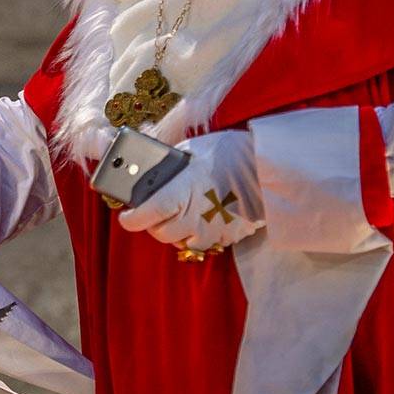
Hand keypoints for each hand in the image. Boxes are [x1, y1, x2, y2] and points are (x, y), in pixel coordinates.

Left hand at [117, 129, 263, 251]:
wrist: (266, 168)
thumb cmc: (227, 153)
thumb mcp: (190, 151)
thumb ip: (168, 167)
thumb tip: (152, 173)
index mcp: (175, 196)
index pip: (141, 218)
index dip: (130, 219)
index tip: (127, 216)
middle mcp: (189, 219)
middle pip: (159, 233)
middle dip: (154, 223)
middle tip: (156, 210)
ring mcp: (209, 232)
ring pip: (180, 242)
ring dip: (176, 230)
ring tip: (182, 212)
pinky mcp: (226, 238)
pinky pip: (203, 242)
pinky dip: (198, 233)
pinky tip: (204, 216)